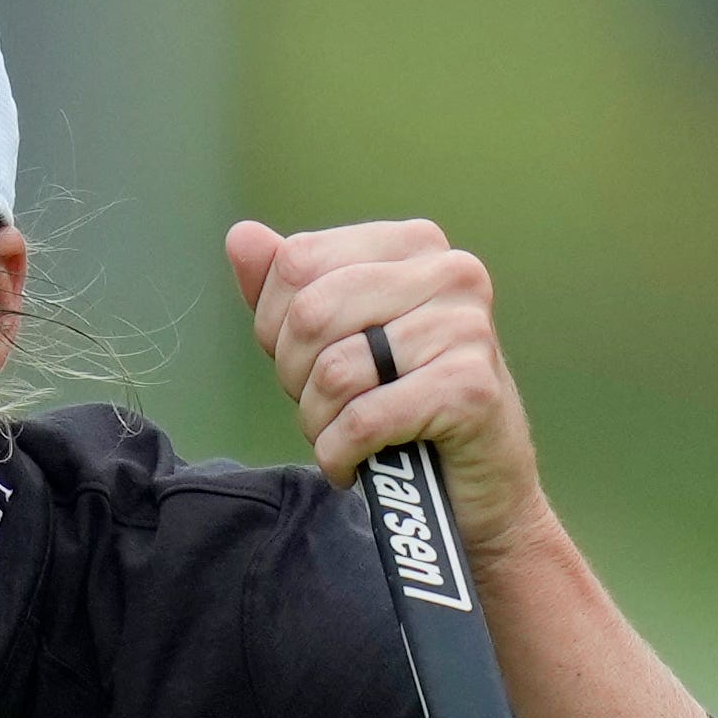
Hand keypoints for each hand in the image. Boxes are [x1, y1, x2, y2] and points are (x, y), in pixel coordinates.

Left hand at [230, 217, 553, 560]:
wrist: (476, 479)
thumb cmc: (402, 400)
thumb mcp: (338, 337)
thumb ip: (291, 289)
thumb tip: (241, 237)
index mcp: (413, 244)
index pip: (298, 261)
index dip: (274, 325)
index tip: (305, 362)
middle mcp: (449, 272)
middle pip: (310, 314)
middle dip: (295, 376)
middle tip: (324, 407)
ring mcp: (465, 327)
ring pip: (334, 372)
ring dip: (319, 423)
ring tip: (343, 436)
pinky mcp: (470, 388)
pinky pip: (363, 420)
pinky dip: (339, 455)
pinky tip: (353, 463)